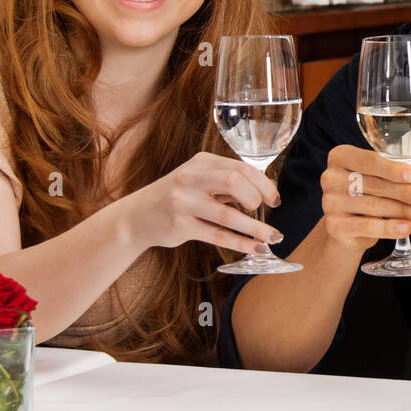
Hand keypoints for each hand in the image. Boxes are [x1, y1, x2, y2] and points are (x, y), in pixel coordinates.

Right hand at [117, 152, 282, 255]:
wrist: (136, 216)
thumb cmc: (177, 197)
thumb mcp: (198, 180)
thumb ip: (226, 182)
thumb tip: (265, 192)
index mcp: (201, 162)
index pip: (241, 168)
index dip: (264, 184)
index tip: (274, 199)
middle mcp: (191, 178)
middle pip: (235, 182)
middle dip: (257, 198)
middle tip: (265, 212)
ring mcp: (183, 202)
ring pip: (228, 214)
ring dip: (255, 228)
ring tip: (272, 237)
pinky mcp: (180, 226)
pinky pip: (217, 235)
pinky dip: (241, 243)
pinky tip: (255, 248)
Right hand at [319, 145, 410, 252]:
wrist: (349, 223)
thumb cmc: (370, 190)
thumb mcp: (388, 175)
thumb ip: (408, 168)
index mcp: (342, 157)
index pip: (369, 160)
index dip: (393, 169)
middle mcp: (331, 178)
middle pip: (374, 185)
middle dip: (406, 192)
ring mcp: (330, 204)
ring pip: (373, 206)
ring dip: (404, 211)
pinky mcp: (335, 227)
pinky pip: (365, 227)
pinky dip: (388, 228)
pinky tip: (406, 228)